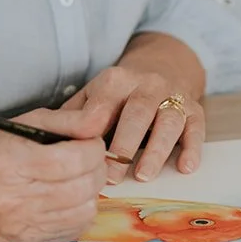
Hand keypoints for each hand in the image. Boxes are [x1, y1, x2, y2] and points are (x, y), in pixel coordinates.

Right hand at [0, 104, 109, 241]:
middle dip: (97, 169)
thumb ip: (66, 121)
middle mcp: (13, 199)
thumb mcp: (25, 123)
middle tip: (91, 159)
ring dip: (90, 192)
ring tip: (79, 177)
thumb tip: (100, 124)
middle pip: (81, 188)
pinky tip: (68, 197)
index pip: (73, 160)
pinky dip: (79, 212)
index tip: (93, 142)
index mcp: (11, 163)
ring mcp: (19, 225)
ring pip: (83, 212)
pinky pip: (72, 231)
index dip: (93, 149)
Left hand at [62, 33, 205, 185]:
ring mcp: (173, 95)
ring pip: (168, 120)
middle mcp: (147, 83)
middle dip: (125, 144)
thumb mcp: (92, 96)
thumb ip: (73, 117)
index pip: (104, 106)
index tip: (86, 159)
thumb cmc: (119, 94)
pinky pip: (196, 128)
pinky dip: (192, 147)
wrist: (163, 66)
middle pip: (137, 112)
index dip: (95, 133)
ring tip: (143, 175)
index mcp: (116, 80)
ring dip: (157, 149)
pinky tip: (186, 167)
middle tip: (112, 175)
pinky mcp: (195, 109)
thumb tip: (44, 141)